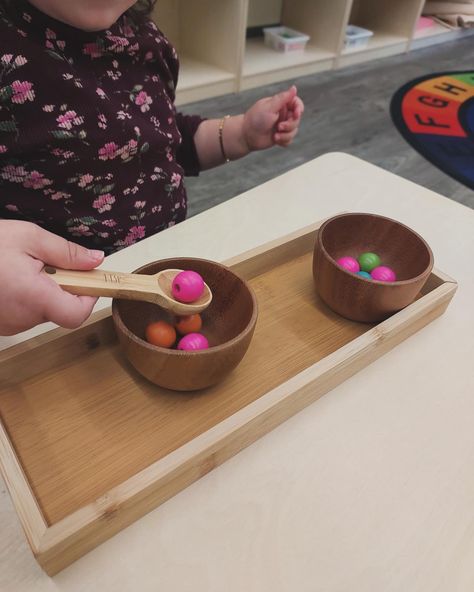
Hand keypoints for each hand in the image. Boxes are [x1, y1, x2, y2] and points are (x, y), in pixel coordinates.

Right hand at [0, 220, 103, 335]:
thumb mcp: (28, 237)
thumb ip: (66, 252)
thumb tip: (96, 260)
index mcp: (34, 298)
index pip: (77, 314)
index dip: (89, 298)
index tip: (87, 278)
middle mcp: (21, 319)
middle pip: (60, 310)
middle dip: (61, 287)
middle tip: (45, 263)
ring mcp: (8, 325)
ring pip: (41, 311)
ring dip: (40, 291)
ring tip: (19, 268)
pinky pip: (22, 313)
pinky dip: (23, 297)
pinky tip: (8, 279)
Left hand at [242, 85, 303, 150]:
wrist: (246, 136)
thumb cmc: (255, 120)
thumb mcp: (269, 107)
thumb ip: (283, 98)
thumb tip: (294, 88)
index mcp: (280, 104)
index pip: (296, 103)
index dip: (299, 108)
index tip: (297, 113)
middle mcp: (282, 114)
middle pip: (297, 119)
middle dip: (290, 124)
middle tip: (279, 126)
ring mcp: (282, 126)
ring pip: (294, 130)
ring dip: (286, 134)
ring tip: (275, 136)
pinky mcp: (280, 136)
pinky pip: (289, 140)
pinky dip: (284, 141)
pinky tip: (275, 139)